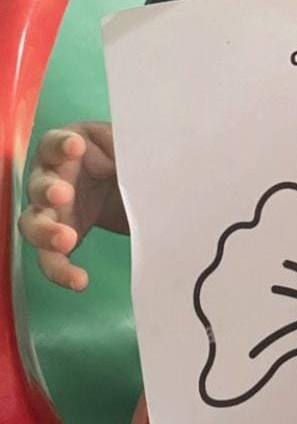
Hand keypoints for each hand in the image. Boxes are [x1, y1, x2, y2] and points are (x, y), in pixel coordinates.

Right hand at [18, 122, 126, 289]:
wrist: (134, 192)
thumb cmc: (124, 160)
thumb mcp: (128, 148)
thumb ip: (126, 145)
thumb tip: (137, 145)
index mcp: (68, 149)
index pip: (55, 142)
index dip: (61, 144)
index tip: (76, 147)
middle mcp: (51, 178)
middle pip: (38, 184)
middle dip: (47, 189)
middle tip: (62, 195)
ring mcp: (52, 210)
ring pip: (33, 223)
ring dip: (45, 232)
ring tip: (66, 240)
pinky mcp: (59, 240)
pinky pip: (51, 258)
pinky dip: (61, 270)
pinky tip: (78, 280)